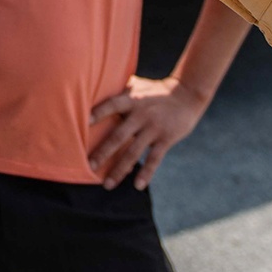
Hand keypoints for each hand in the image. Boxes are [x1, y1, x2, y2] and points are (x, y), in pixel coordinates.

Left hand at [89, 76, 211, 190]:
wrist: (187, 94)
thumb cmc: (156, 91)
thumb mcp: (138, 86)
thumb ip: (119, 91)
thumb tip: (92, 88)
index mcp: (132, 100)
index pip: (112, 105)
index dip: (98, 112)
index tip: (84, 123)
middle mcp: (141, 114)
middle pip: (119, 135)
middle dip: (103, 152)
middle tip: (89, 166)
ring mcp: (154, 127)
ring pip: (133, 152)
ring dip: (119, 169)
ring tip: (107, 185)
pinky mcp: (166, 138)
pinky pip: (154, 158)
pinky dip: (146, 173)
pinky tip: (138, 186)